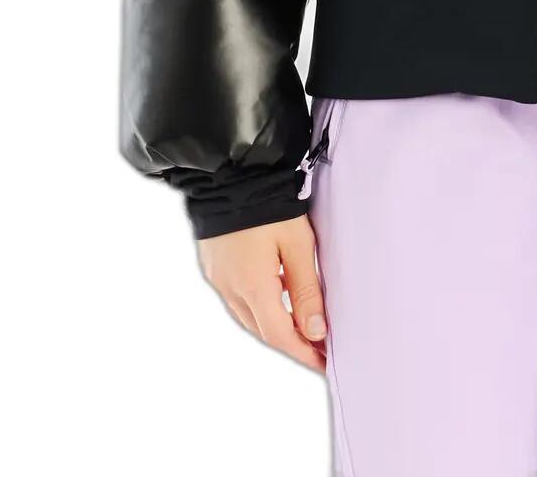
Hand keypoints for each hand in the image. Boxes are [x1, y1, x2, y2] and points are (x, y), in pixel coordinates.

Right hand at [197, 214, 328, 373]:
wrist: (229, 173)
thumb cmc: (267, 204)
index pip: (281, 336)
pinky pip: (237, 300)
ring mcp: (218, 279)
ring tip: (301, 329)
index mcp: (253, 287)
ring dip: (273, 328)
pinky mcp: (213, 267)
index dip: (304, 353)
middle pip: (263, 331)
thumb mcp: (297, 243)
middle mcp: (230, 289)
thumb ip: (306, 289)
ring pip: (248, 318)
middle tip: (318, 349)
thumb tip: (316, 331)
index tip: (323, 364)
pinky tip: (273, 303)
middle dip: (291, 343)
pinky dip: (258, 309)